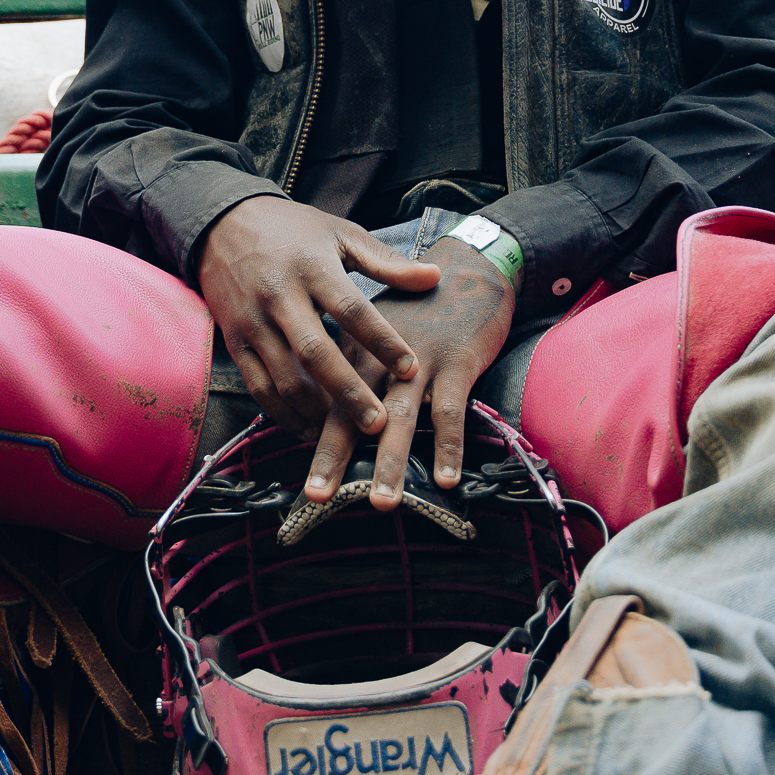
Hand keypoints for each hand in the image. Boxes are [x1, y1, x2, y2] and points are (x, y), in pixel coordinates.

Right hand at [196, 196, 436, 440]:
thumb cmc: (294, 231)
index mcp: (312, 267)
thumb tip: (436, 276)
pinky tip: (311, 429)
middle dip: (348, 392)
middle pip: (315, 353)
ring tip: (347, 434)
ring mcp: (253, 321)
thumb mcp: (341, 234)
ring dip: (316, 411)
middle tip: (379, 424)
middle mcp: (279, 295)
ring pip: (284, 377)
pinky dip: (284, 414)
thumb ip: (387, 262)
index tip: (411, 369)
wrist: (223, 224)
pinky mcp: (235, 342)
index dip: (382, 341)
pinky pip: (258, 388)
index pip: (352, 309)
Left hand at [302, 234, 515, 511]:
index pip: (327, 401)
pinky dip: (448, 447)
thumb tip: (341, 417)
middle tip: (317, 497)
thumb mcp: (379, 332)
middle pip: (353, 412)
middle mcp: (381, 358)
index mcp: (357, 351)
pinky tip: (445, 479)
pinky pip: (450, 412)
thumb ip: (359, 368)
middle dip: (334, 457)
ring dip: (391, 463)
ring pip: (401, 419)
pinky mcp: (458, 364)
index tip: (303, 477)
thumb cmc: (421, 310)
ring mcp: (421, 362)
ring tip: (382, 502)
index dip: (314, 439)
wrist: (470, 272)